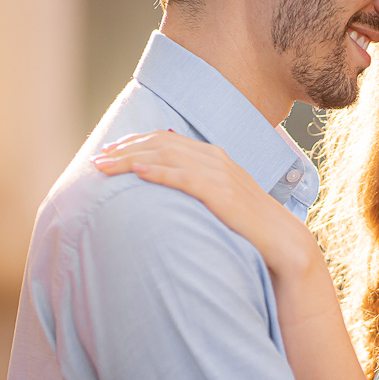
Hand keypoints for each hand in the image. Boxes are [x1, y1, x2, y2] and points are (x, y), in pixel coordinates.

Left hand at [91, 131, 318, 275]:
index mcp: (213, 156)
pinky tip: (138, 171)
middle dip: (125, 149)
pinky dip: (159, 171)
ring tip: (105, 166)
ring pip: (166, 156)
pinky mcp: (222, 194)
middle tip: (97, 159)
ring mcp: (219, 174)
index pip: (165, 139)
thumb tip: (166, 179)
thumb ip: (196, 184)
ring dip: (131, 159)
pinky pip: (184, 177)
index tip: (109, 151)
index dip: (134, 142)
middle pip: (160, 144)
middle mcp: (214, 159)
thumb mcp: (219, 197)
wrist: (281, 240)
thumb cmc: (247, 223)